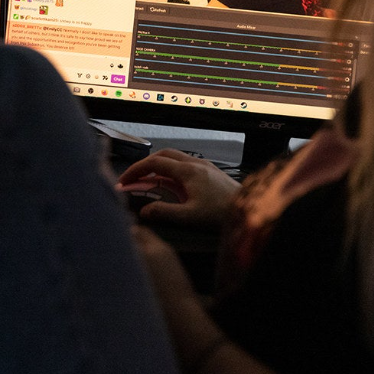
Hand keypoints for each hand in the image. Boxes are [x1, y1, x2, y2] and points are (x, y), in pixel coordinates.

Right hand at [117, 149, 239, 228]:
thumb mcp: (189, 217)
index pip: (154, 164)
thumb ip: (164, 212)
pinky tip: (170, 184)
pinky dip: (170, 170)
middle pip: (162, 155)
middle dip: (144, 165)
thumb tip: (144, 211)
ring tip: (147, 181)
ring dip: (157, 166)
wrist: (249, 209)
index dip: (136, 170)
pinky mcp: (210, 172)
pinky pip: (184, 164)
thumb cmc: (223, 213)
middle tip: (133, 178)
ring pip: (174, 158)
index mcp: (188, 172)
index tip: (124, 180)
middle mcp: (195, 164)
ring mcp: (203, 166)